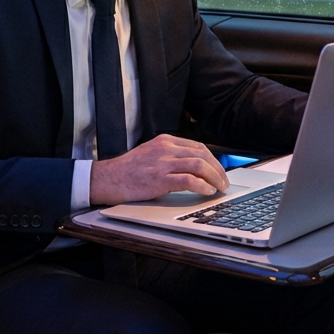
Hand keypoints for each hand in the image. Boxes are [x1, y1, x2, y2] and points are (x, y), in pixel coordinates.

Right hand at [90, 134, 229, 205]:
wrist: (109, 178)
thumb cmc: (128, 170)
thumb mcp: (151, 154)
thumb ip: (169, 156)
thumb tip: (193, 166)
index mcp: (165, 141)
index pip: (198, 146)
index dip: (213, 159)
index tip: (219, 170)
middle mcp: (166, 149)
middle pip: (202, 154)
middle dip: (218, 169)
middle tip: (224, 181)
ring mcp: (163, 163)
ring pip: (199, 165)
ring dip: (214, 177)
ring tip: (219, 188)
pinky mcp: (160, 179)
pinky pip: (189, 180)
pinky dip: (202, 186)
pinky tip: (207, 191)